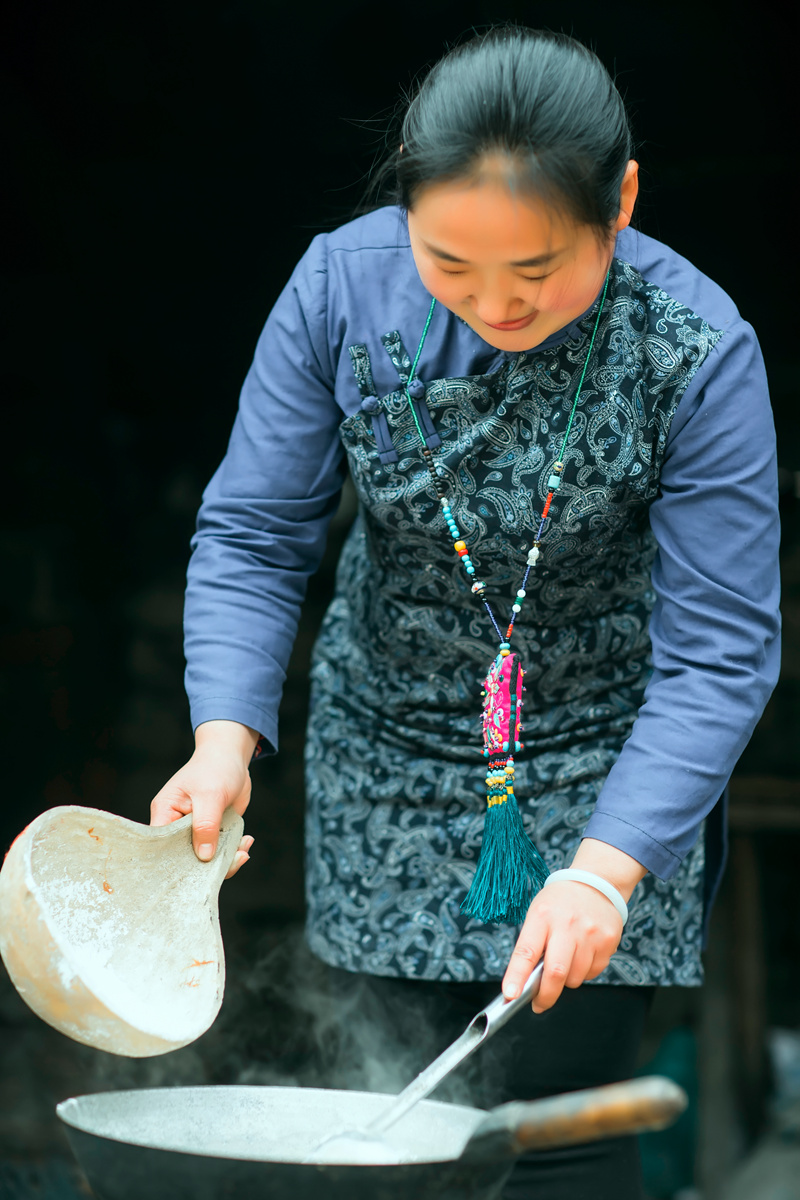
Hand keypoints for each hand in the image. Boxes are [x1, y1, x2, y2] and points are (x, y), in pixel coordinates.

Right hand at [150, 720, 258, 878]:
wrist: (231, 757)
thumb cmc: (214, 768)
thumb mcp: (210, 795)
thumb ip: (205, 825)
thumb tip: (204, 857)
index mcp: (165, 815)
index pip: (162, 848)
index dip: (174, 864)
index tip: (196, 874)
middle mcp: (177, 826)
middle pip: (184, 859)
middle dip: (208, 866)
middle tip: (233, 860)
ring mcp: (196, 831)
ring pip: (205, 859)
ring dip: (226, 859)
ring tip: (244, 851)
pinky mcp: (213, 832)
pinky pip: (220, 851)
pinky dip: (234, 851)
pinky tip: (246, 841)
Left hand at [502, 839, 646, 1011]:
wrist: (596, 883)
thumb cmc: (560, 903)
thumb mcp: (538, 914)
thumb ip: (532, 945)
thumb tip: (526, 983)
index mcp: (542, 916)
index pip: (526, 951)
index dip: (517, 976)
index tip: (510, 994)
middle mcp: (567, 924)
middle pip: (556, 972)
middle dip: (545, 995)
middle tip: (538, 1003)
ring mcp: (590, 934)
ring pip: (575, 978)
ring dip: (566, 980)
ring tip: (566, 959)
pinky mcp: (608, 941)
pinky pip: (592, 973)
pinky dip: (584, 972)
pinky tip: (583, 952)